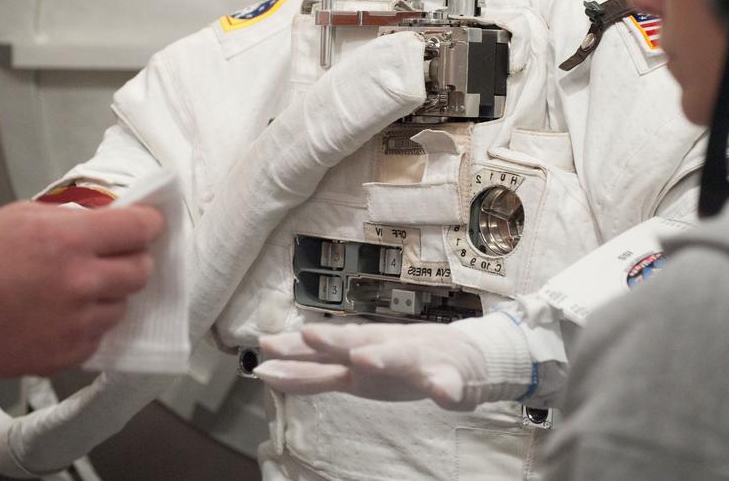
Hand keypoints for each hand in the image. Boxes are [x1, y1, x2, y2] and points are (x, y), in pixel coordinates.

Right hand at [0, 200, 164, 378]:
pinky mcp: (70, 354)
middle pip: (142, 269)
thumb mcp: (21, 216)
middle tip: (111, 257)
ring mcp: (78, 323)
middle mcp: (81, 281)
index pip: (142, 228)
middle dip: (133, 258)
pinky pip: (100, 335)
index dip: (149, 223)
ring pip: (123, 304)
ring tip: (75, 289)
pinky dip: (88, 324)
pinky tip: (59, 315)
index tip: (145, 224)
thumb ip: (71, 216)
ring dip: (109, 294)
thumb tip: (109, 218)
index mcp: (70, 239)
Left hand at [255, 321, 488, 410]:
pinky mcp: (449, 376)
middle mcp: (385, 349)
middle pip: (357, 342)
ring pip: (400, 356)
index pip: (323, 351)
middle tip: (307, 334)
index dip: (296, 351)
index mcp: (361, 350)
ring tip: (364, 359)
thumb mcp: (353, 369)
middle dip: (333, 340)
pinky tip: (443, 394)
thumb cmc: (401, 361)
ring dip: (382, 357)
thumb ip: (312, 375)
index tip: (265, 346)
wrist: (466, 356)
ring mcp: (418, 360)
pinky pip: (448, 384)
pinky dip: (445, 388)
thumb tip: (262, 371)